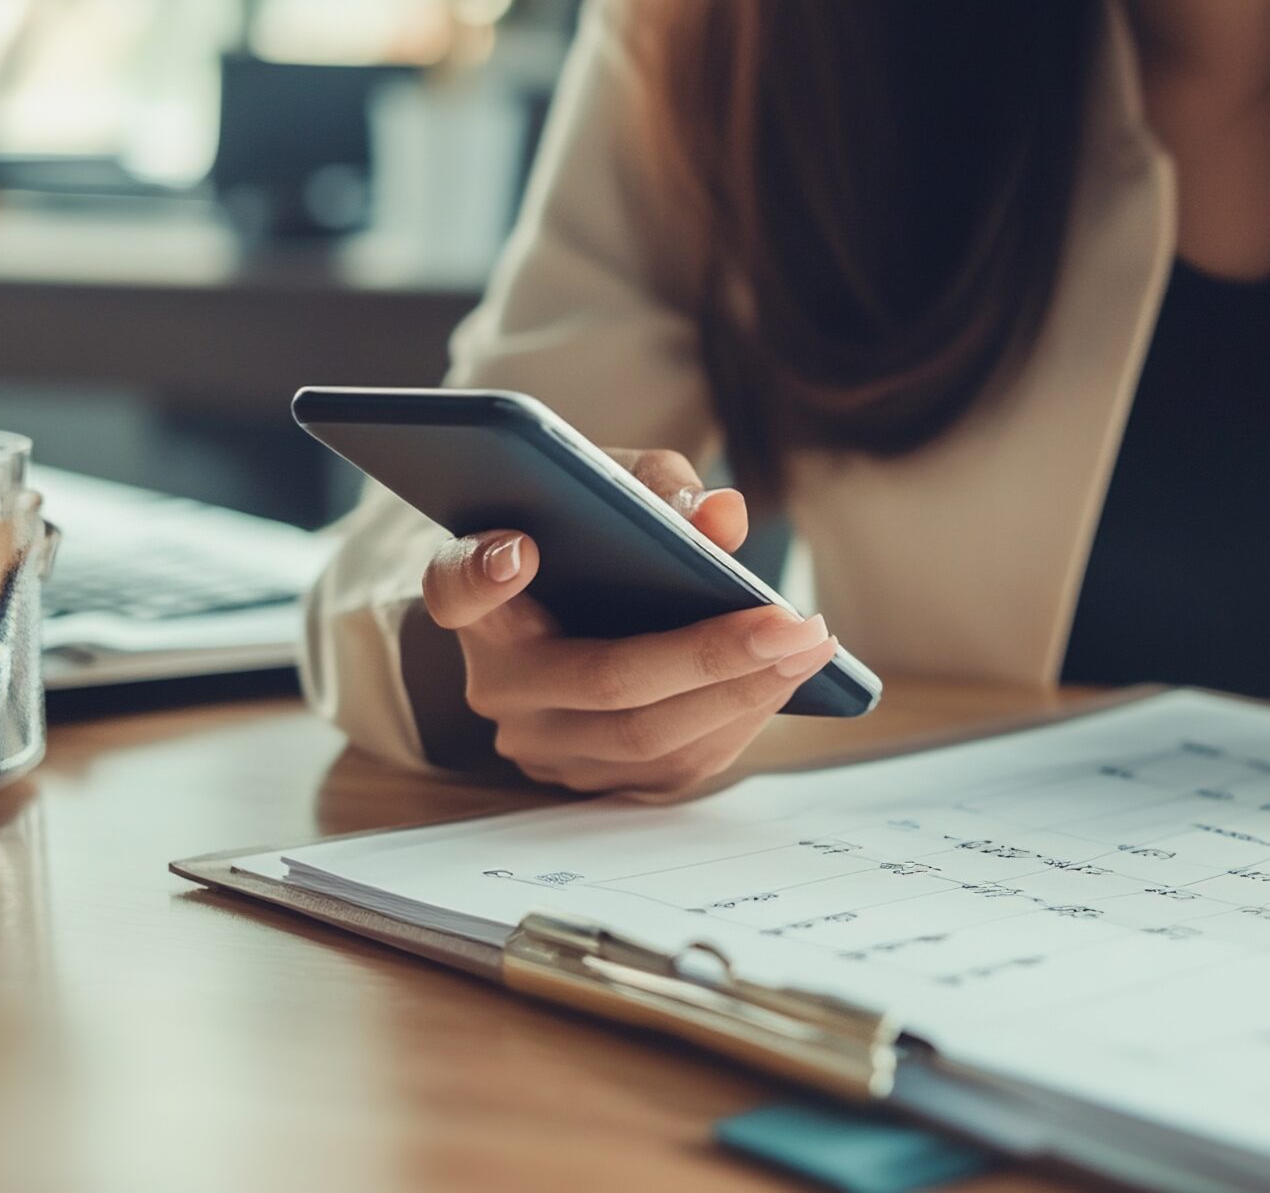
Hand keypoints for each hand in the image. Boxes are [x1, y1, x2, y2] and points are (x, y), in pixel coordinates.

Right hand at [418, 449, 838, 795]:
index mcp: (483, 605)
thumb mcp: (612, 496)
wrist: (575, 622)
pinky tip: (788, 677)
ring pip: (647, 739)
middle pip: (602, 680)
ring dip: (745, 693)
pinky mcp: (594, 781)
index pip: (456, 591)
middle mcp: (499, 686)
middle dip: (710, 655)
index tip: (521, 548)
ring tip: (812, 646)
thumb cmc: (593, 546)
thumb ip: (655, 488)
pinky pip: (675, 767)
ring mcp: (544, 746)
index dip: (481, 574)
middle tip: (793, 623)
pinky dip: (741, 719)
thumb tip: (722, 516)